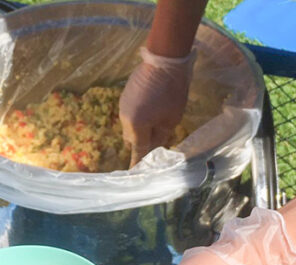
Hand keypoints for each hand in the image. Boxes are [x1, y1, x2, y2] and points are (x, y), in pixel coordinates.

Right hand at [120, 47, 195, 167]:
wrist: (165, 59)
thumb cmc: (172, 92)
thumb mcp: (171, 119)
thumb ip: (160, 136)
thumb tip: (153, 146)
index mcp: (136, 127)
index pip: (137, 151)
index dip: (138, 164)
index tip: (134, 175)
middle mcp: (124, 118)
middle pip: (131, 138)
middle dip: (142, 141)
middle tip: (158, 136)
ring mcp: (122, 105)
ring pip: (130, 124)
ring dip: (141, 126)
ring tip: (158, 115)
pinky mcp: (125, 95)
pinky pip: (130, 112)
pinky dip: (139, 114)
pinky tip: (152, 104)